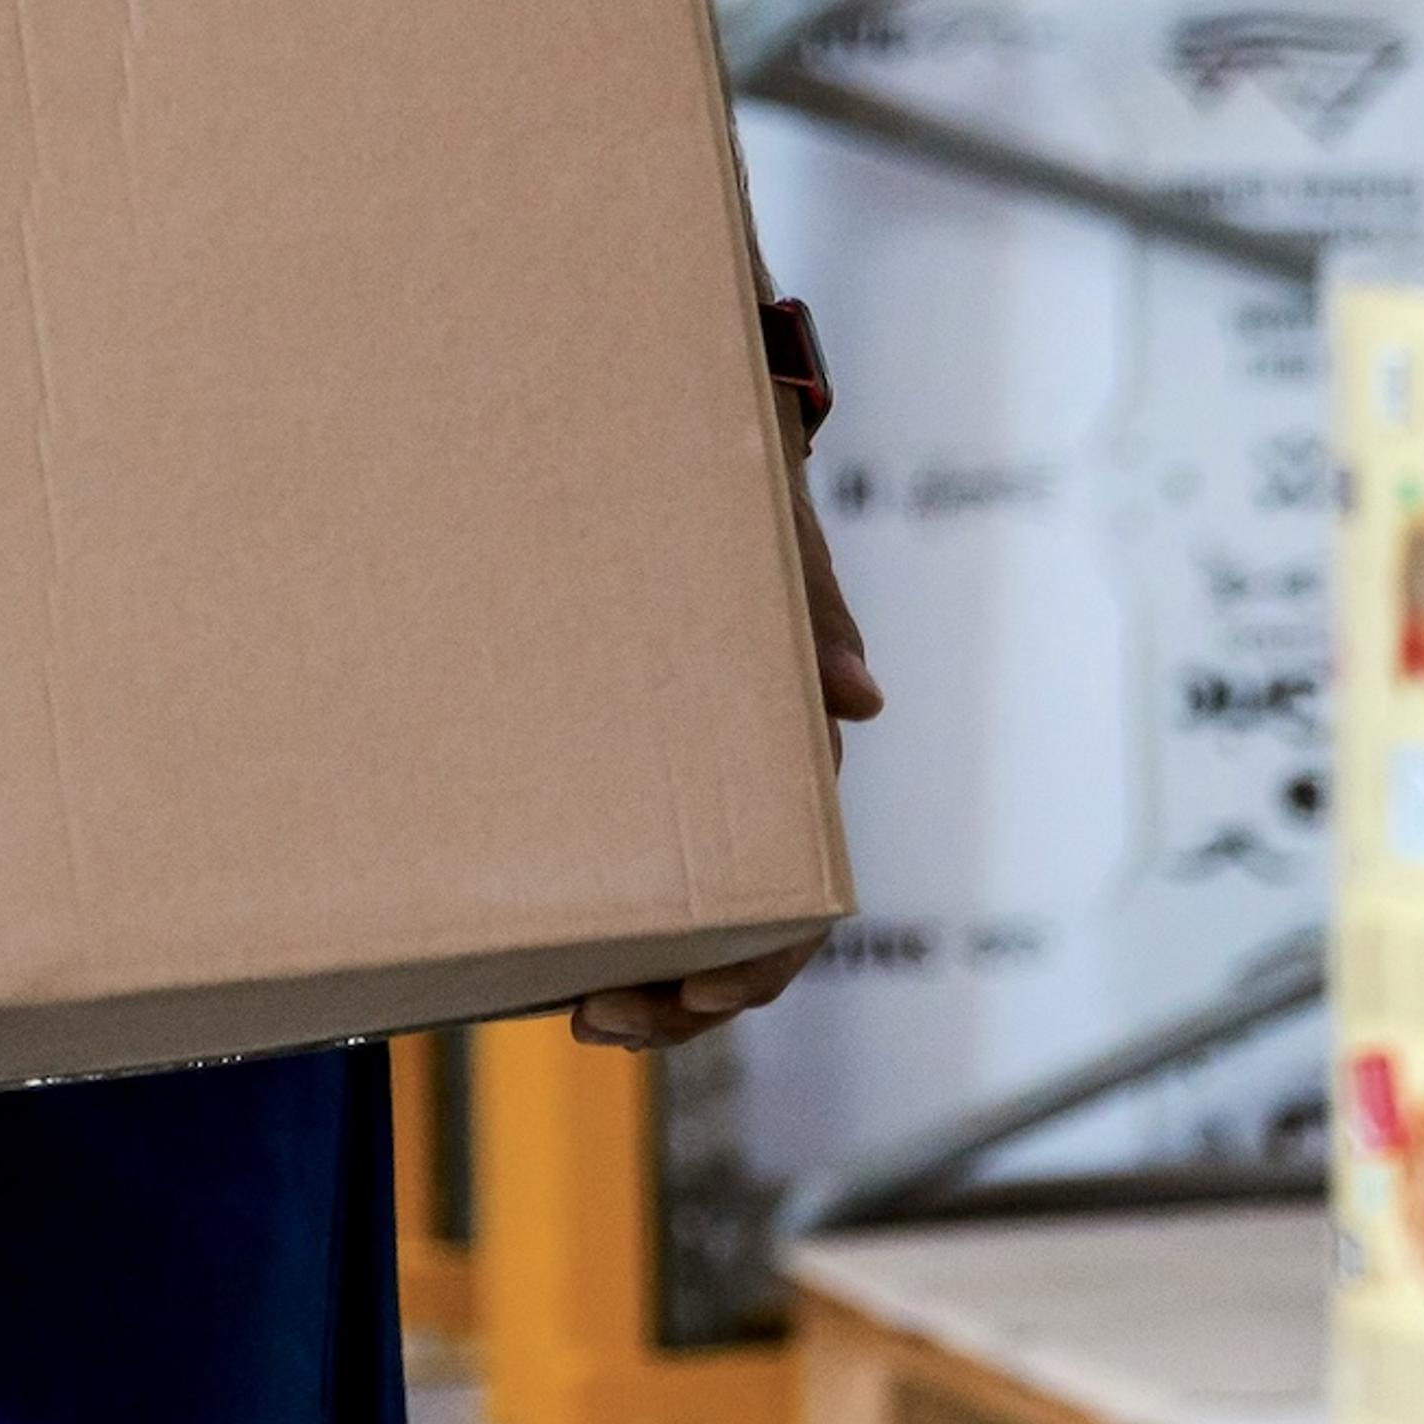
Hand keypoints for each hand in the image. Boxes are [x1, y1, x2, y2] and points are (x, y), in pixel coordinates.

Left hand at [573, 387, 878, 1053]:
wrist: (647, 402)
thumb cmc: (726, 458)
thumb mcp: (768, 516)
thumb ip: (812, 603)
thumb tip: (862, 703)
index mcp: (796, 737)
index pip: (806, 887)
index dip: (765, 958)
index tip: (706, 992)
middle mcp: (757, 773)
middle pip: (752, 928)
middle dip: (690, 996)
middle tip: (603, 1020)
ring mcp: (703, 771)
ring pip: (701, 916)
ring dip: (654, 980)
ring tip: (586, 1012)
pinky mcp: (643, 754)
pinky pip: (647, 865)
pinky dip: (618, 922)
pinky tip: (562, 949)